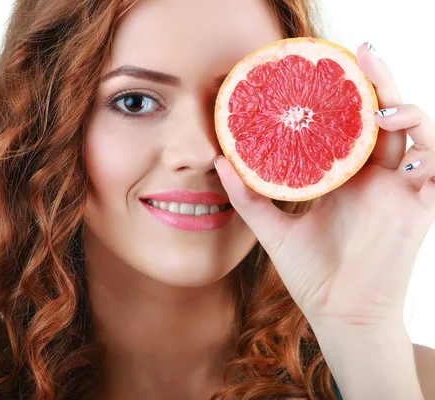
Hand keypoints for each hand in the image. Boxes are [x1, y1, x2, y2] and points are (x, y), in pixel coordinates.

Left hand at [215, 42, 434, 328]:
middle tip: (361, 53)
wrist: (338, 315)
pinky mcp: (419, 212)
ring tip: (381, 107)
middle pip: (385, 116)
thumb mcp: (273, 229)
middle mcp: (375, 177)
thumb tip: (218, 160)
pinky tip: (407, 154)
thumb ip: (248, 196)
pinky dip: (432, 157)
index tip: (325, 67)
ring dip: (407, 112)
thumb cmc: (312, 273)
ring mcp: (400, 192)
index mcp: (345, 176)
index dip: (345, 94)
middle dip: (380, 81)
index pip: (350, 123)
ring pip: (419, 135)